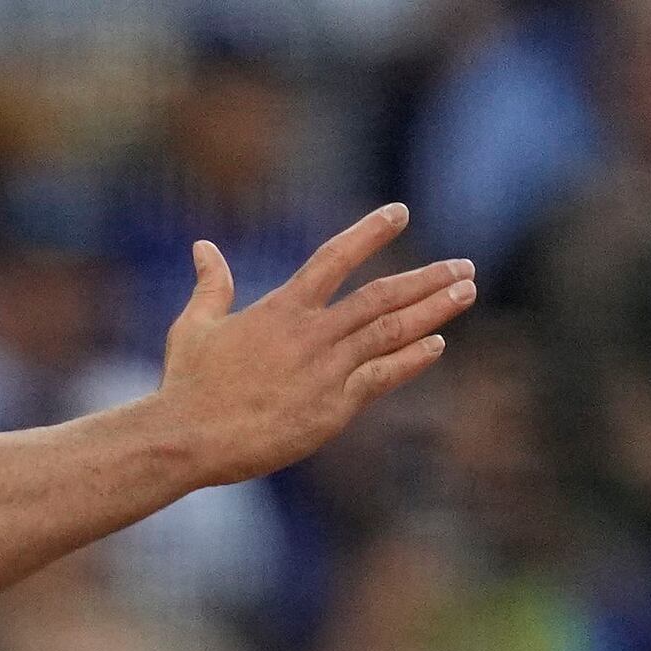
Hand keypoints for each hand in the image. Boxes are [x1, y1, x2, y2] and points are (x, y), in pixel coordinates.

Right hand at [147, 207, 476, 488]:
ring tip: (466, 291)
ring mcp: (325, 370)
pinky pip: (382, 377)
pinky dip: (411, 359)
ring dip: (432, 310)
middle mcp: (311, 333)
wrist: (186, 438)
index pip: (334, 258)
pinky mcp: (330, 408)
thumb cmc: (185, 385)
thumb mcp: (193, 326)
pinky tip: (437, 344)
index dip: (370, 232)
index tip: (401, 212)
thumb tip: (203, 246)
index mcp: (281, 309)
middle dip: (426, 278)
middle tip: (463, 266)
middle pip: (381, 295)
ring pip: (390, 330)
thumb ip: (210, 285)